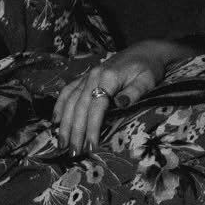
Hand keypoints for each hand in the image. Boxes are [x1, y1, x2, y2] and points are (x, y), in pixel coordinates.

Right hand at [54, 40, 194, 153]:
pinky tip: (55, 121)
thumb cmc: (148, 67)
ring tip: (61, 143)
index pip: (97, 106)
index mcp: (109, 77)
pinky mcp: (85, 77)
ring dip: (64, 124)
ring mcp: (87, 76)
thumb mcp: (147, 79)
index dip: (93, 127)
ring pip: (70, 101)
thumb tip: (121, 103)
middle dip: (75, 131)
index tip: (91, 146)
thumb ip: (134, 92)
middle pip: (80, 107)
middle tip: (73, 153)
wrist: (144, 51)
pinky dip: (59, 106)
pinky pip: (67, 91)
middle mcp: (94, 75)